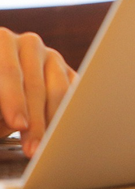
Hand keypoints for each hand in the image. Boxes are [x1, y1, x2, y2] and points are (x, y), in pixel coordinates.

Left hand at [0, 28, 75, 157]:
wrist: (4, 82)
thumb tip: (15, 123)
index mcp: (2, 41)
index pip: (9, 72)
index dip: (14, 100)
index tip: (18, 125)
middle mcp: (29, 44)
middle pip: (36, 85)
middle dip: (35, 121)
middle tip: (33, 148)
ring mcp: (52, 57)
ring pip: (59, 91)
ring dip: (52, 123)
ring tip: (46, 147)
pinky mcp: (68, 72)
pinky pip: (74, 95)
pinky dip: (69, 116)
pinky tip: (63, 135)